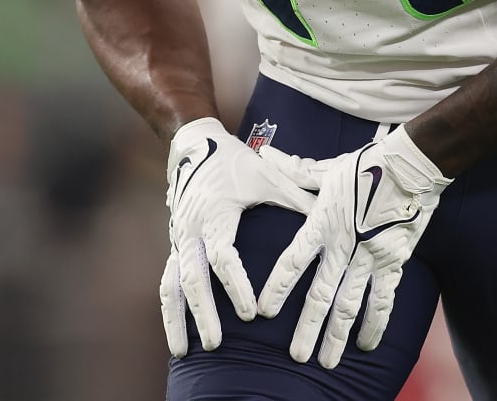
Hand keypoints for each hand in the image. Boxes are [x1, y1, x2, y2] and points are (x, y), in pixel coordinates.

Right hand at [161, 117, 317, 356]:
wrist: (193, 145)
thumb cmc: (234, 162)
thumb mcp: (266, 175)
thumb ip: (295, 196)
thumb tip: (329, 212)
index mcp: (215, 215)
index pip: (222, 258)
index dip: (235, 286)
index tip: (249, 315)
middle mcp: (191, 230)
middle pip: (192, 278)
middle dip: (204, 312)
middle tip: (217, 344)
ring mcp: (178, 239)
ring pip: (172, 284)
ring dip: (177, 318)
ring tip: (185, 351)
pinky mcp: (174, 244)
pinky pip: (167, 280)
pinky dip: (170, 308)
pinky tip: (177, 333)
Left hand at [256, 126, 451, 368]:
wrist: (411, 166)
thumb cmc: (365, 166)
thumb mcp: (326, 169)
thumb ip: (295, 173)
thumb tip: (266, 155)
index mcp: (322, 223)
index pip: (294, 261)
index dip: (278, 288)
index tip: (264, 312)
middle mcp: (344, 245)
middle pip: (322, 294)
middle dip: (308, 328)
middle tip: (297, 356)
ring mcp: (370, 257)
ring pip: (351, 304)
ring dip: (338, 335)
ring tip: (327, 361)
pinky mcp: (394, 262)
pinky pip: (383, 299)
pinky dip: (375, 324)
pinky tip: (365, 345)